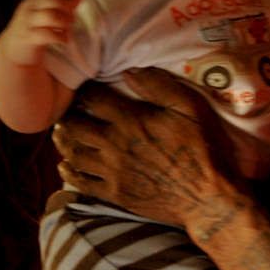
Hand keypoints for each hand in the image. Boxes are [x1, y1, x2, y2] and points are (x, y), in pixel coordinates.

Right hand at [0, 0, 79, 66]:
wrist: (12, 50)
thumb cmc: (34, 29)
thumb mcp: (44, 13)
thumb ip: (61, 4)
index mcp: (33, 0)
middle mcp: (28, 8)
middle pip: (53, 2)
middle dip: (68, 10)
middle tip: (72, 20)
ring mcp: (27, 22)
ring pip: (51, 16)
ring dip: (65, 23)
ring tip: (67, 30)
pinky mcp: (28, 37)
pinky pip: (47, 34)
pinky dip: (60, 37)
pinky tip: (64, 40)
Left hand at [53, 68, 246, 231]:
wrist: (207, 198)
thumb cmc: (203, 148)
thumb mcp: (190, 108)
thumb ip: (159, 86)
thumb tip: (130, 71)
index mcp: (131, 120)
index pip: (93, 98)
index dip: (83, 89)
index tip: (82, 86)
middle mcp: (115, 145)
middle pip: (75, 126)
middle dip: (67, 115)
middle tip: (66, 110)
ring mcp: (113, 171)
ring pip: (73, 153)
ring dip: (63, 141)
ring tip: (61, 133)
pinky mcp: (116, 194)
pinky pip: (82, 182)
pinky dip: (69, 171)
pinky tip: (65, 165)